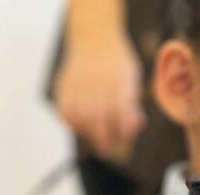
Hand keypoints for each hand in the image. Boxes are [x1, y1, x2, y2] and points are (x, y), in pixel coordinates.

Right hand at [54, 32, 145, 159]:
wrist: (95, 38)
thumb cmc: (116, 64)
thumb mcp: (131, 79)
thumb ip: (132, 104)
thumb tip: (136, 128)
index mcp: (118, 81)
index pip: (121, 114)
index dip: (123, 131)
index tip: (123, 140)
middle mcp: (98, 83)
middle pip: (98, 120)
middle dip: (103, 140)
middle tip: (106, 150)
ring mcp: (78, 85)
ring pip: (80, 119)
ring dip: (86, 134)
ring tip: (93, 138)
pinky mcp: (63, 87)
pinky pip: (64, 113)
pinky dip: (71, 123)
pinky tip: (78, 126)